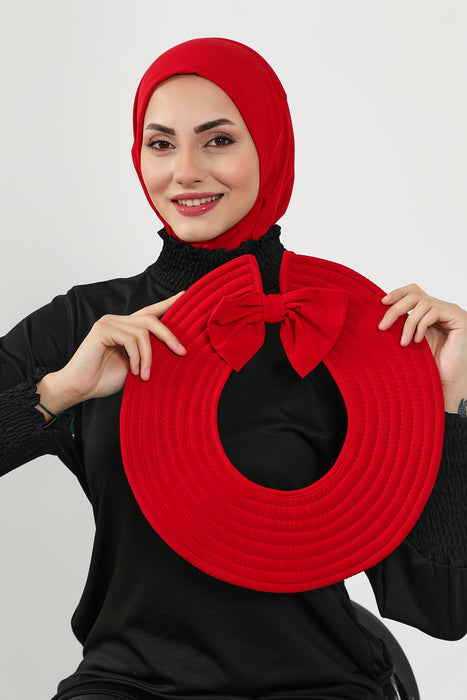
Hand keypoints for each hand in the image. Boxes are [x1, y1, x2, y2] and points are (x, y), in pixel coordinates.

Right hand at [36, 292, 185, 416]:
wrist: (79, 389)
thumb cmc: (104, 379)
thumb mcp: (134, 365)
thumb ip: (148, 353)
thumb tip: (172, 349)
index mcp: (125, 327)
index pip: (150, 311)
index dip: (168, 303)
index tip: (185, 295)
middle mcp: (117, 320)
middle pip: (151, 319)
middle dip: (169, 336)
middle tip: (182, 353)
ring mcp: (108, 322)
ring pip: (142, 332)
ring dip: (148, 356)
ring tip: (145, 375)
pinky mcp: (102, 330)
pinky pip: (130, 340)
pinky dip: (136, 357)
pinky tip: (134, 372)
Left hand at [378, 283, 466, 412]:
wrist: (446, 381)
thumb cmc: (429, 363)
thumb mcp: (410, 339)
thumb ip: (402, 324)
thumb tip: (379, 313)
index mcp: (431, 310)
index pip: (414, 291)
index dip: (397, 293)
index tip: (381, 303)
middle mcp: (442, 307)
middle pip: (416, 294)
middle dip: (396, 309)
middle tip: (382, 326)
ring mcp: (451, 312)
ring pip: (423, 304)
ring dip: (408, 323)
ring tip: (403, 342)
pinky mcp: (458, 318)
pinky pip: (434, 313)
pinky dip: (421, 326)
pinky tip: (417, 341)